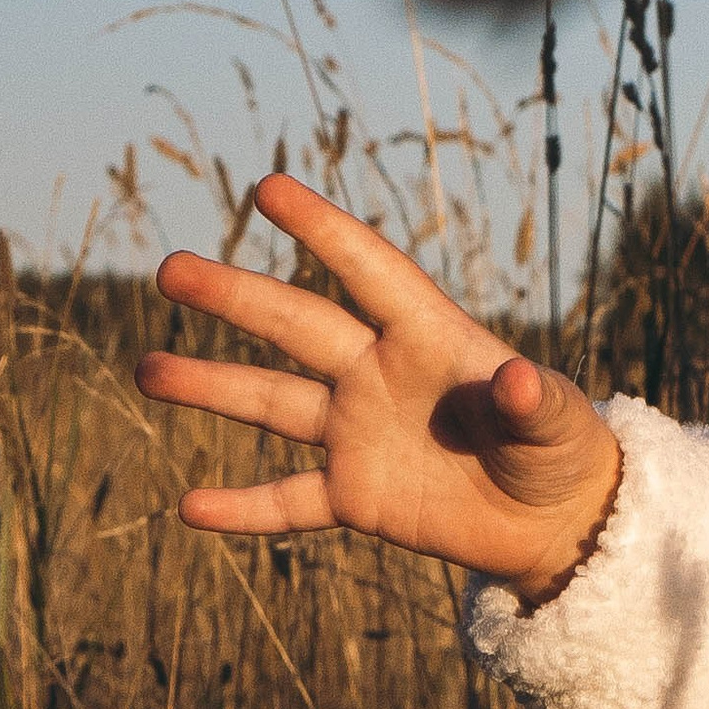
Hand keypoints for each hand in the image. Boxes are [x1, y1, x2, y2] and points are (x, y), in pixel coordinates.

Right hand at [137, 173, 623, 603]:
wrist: (553, 520)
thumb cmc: (562, 451)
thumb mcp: (560, 426)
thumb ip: (536, 402)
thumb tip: (519, 380)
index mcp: (430, 337)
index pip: (369, 271)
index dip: (323, 229)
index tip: (269, 188)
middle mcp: (378, 374)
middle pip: (296, 326)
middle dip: (234, 296)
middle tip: (168, 270)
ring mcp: (359, 434)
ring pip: (272, 404)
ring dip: (210, 386)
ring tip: (146, 369)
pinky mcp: (355, 496)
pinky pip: (288, 502)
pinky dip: (242, 508)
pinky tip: (188, 509)